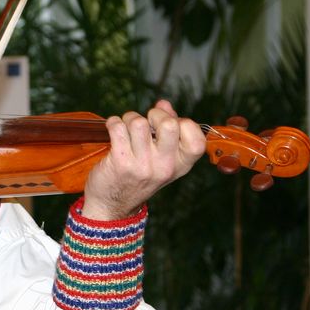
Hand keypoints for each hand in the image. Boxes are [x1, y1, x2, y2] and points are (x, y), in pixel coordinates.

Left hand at [81, 100, 206, 220]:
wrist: (112, 205)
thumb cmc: (138, 176)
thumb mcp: (161, 158)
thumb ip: (168, 130)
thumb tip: (164, 104)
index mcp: (180, 165)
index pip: (197, 140)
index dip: (185, 123)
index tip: (169, 124)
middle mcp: (165, 166)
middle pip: (169, 124)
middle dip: (155, 114)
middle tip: (146, 123)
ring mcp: (143, 165)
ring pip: (138, 123)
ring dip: (130, 118)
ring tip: (127, 128)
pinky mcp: (121, 162)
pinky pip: (118, 127)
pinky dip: (113, 123)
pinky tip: (113, 130)